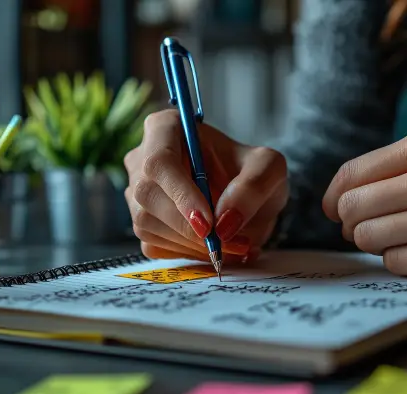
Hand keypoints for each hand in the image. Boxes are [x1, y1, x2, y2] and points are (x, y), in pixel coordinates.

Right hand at [124, 110, 288, 262]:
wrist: (248, 197)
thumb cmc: (251, 172)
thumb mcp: (269, 169)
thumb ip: (253, 187)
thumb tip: (224, 220)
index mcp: (166, 128)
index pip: (160, 161)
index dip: (180, 195)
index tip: (208, 223)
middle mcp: (143, 157)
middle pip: (148, 196)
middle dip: (189, 227)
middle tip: (229, 242)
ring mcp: (138, 192)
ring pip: (147, 223)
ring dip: (191, 243)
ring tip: (232, 245)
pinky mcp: (142, 221)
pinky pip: (152, 244)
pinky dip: (185, 253)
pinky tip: (211, 246)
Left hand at [322, 125, 406, 280]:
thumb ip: (401, 168)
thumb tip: (340, 202)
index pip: (352, 173)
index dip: (335, 198)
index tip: (337, 211)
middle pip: (354, 209)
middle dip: (352, 225)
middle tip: (368, 230)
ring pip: (371, 239)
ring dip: (376, 245)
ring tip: (400, 240)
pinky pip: (399, 263)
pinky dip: (401, 262)